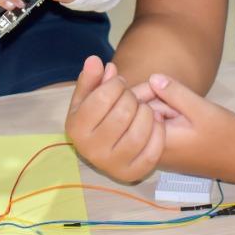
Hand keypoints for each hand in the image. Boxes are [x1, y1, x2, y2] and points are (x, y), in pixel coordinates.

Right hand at [65, 56, 165, 182]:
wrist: (106, 147)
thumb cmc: (97, 116)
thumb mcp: (88, 96)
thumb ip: (90, 78)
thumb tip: (95, 60)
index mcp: (76, 129)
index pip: (103, 97)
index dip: (117, 84)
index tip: (119, 84)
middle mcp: (91, 151)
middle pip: (122, 113)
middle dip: (132, 98)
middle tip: (132, 97)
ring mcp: (112, 165)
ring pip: (139, 132)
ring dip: (146, 113)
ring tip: (143, 108)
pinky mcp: (133, 174)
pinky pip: (153, 150)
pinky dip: (158, 131)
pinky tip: (155, 121)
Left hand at [145, 73, 234, 177]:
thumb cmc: (224, 134)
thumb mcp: (201, 109)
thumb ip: (175, 93)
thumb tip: (152, 77)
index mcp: (156, 142)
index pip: (134, 109)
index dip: (149, 90)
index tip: (168, 89)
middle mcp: (151, 150)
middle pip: (139, 114)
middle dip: (157, 99)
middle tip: (182, 106)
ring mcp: (158, 152)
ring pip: (149, 119)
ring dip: (165, 108)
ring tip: (187, 115)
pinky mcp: (166, 150)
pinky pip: (158, 127)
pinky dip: (169, 118)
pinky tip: (186, 120)